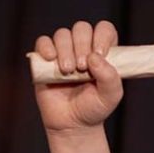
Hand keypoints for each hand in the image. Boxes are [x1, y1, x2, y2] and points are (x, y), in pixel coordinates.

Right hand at [32, 20, 122, 134]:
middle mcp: (83, 48)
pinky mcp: (45, 59)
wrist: (72, 124)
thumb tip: (94, 56)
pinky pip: (43, 41)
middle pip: (82, 28)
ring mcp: (64, 52)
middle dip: (82, 45)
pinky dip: (46, 47)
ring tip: (68, 71)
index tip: (99, 53)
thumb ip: (110, 77)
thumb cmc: (94, 108)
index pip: (104, 29)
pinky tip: (51, 59)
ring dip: (65, 50)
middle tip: (82, 68)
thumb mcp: (110, 96)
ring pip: (63, 34)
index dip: (102, 36)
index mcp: (102, 53)